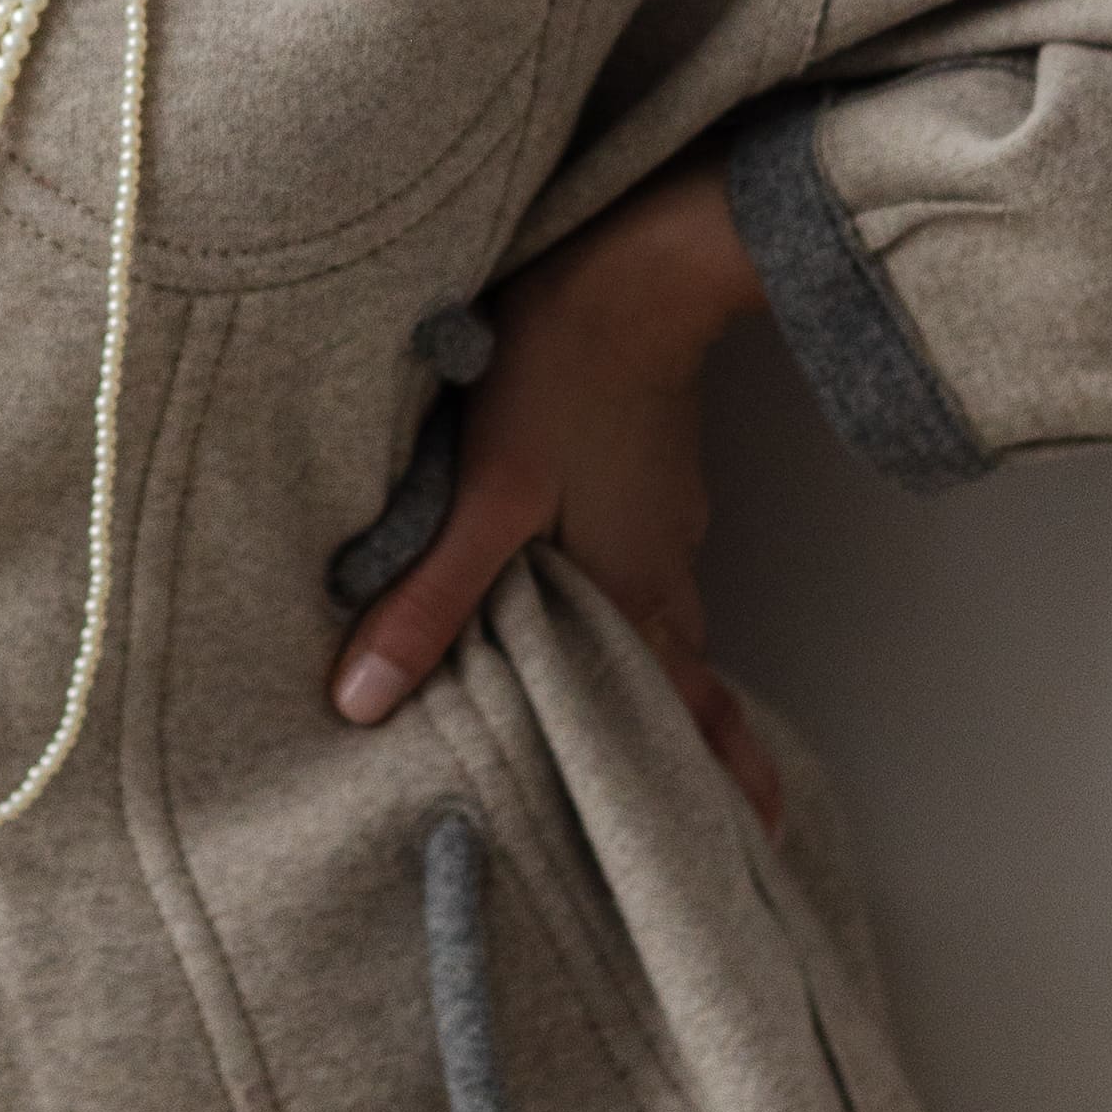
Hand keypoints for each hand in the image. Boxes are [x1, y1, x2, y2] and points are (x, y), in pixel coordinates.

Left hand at [327, 164, 784, 832]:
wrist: (635, 265)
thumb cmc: (560, 374)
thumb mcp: (486, 496)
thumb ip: (429, 600)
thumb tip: (360, 700)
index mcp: (634, 594)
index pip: (686, 716)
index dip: (717, 781)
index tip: (750, 846)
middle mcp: (665, 569)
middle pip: (690, 684)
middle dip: (704, 751)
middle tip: (731, 820)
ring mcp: (668, 519)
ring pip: (673, 624)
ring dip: (671, 681)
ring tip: (668, 732)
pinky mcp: (654, 473)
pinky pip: (659, 567)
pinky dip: (647, 611)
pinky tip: (616, 605)